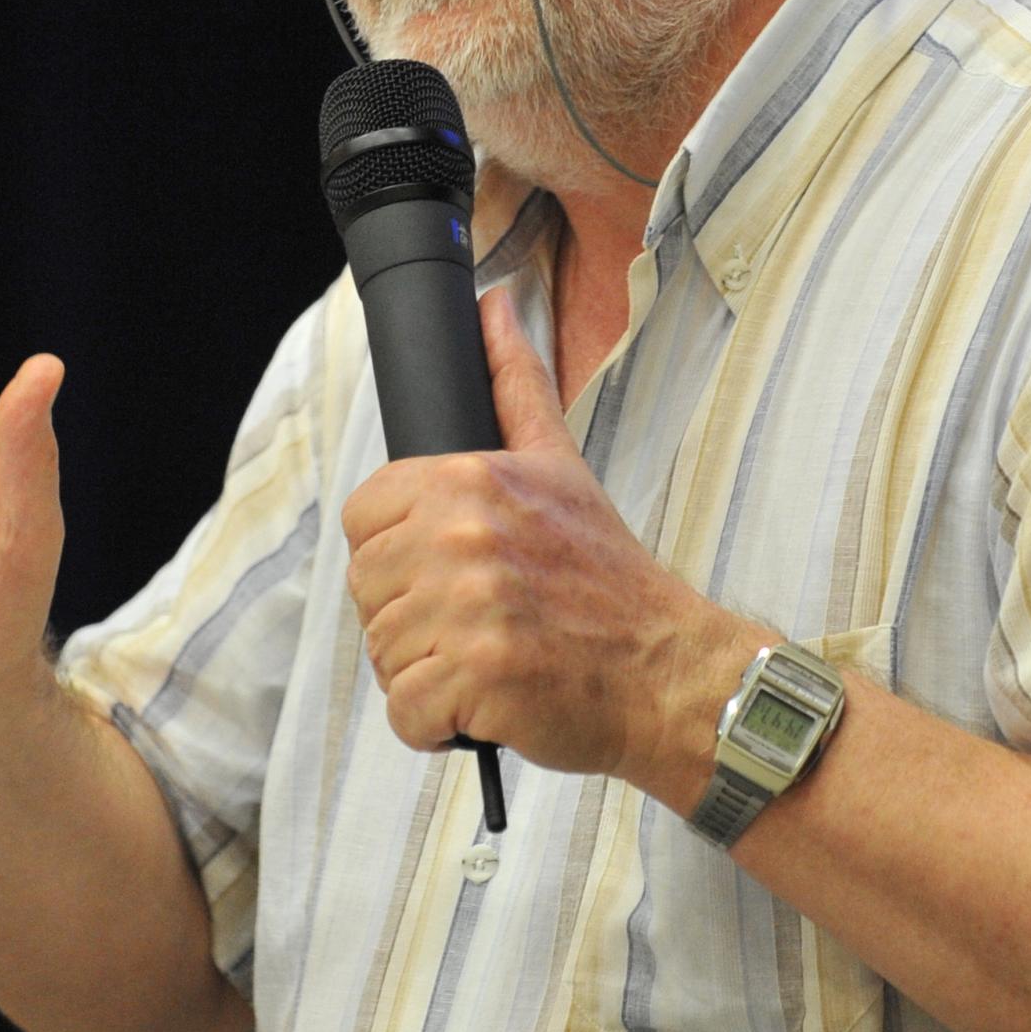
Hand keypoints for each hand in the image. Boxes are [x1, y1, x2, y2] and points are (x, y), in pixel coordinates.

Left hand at [339, 290, 762, 805]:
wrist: (668, 670)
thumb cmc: (608, 580)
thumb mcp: (559, 465)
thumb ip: (515, 384)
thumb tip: (493, 306)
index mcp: (470, 480)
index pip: (362, 519)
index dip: (399, 556)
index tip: (451, 573)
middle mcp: (464, 537)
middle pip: (367, 590)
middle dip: (412, 620)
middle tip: (481, 624)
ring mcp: (469, 609)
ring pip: (384, 655)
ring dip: (427, 675)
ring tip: (492, 660)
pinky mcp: (477, 678)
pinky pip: (406, 713)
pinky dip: (437, 726)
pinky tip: (488, 702)